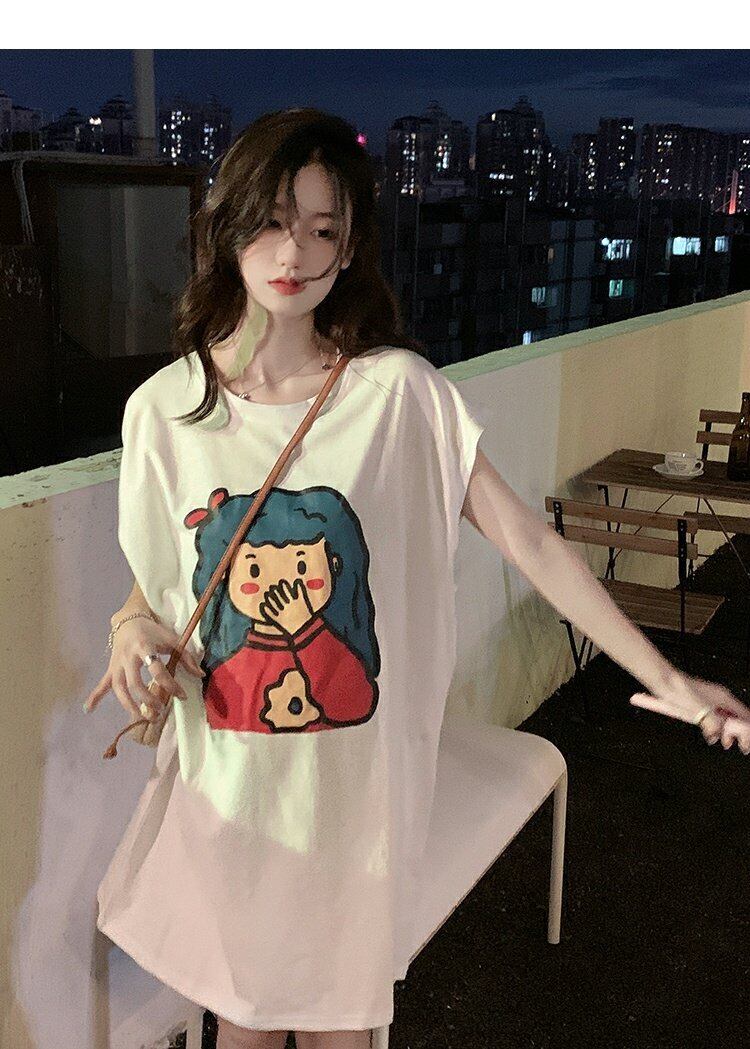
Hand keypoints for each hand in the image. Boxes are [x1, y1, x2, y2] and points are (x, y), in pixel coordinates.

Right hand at [83, 617, 204, 722]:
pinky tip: (88, 709)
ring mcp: (117, 663)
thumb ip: (186, 657)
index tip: (181, 696)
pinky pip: (102, 683)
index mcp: (145, 646)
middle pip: (134, 683)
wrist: (129, 620)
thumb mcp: (171, 639)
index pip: (157, 670)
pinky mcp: (110, 668)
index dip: (170, 684)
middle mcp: (128, 657)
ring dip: (129, 705)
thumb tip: (200, 675)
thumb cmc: (153, 631)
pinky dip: (94, 696)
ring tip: (141, 718)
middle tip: (160, 711)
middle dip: (147, 699)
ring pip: (118, 688)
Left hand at [630, 674, 749, 754]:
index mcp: (725, 697)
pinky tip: (709, 733)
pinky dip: (713, 726)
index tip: (745, 744)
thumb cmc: (681, 691)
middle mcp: (719, 697)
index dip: (746, 731)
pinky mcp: (698, 702)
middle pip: (735, 717)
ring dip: (723, 731)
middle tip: (731, 744)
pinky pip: (711, 716)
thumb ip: (714, 726)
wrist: (665, 682)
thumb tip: (717, 735)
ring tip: (722, 741)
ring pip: (722, 718)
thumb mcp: (702, 713)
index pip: (744, 716)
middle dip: (735, 732)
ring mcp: (709, 699)